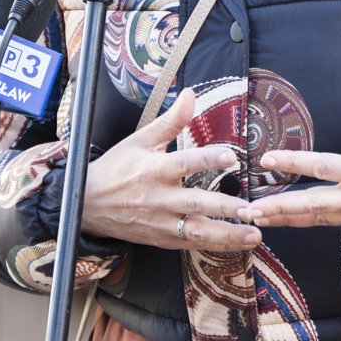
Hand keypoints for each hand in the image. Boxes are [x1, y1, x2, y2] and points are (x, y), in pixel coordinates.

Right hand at [78, 89, 262, 251]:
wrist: (86, 204)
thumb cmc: (116, 168)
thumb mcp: (140, 139)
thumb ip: (171, 121)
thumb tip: (192, 93)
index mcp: (153, 170)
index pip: (184, 163)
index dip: (208, 160)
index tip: (232, 158)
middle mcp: (158, 198)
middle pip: (195, 204)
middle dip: (224, 208)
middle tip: (251, 209)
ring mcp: (160, 223)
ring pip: (196, 232)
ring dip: (227, 235)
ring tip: (253, 235)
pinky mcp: (161, 240)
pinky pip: (191, 245)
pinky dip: (215, 246)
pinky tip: (237, 245)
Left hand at [246, 59, 340, 232]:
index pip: (325, 167)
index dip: (295, 162)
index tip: (268, 159)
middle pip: (311, 205)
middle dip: (278, 207)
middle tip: (247, 209)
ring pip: (315, 218)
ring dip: (285, 219)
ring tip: (255, 219)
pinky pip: (326, 223)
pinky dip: (303, 222)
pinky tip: (286, 222)